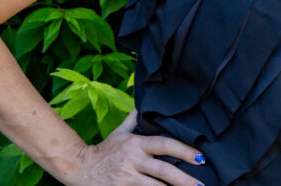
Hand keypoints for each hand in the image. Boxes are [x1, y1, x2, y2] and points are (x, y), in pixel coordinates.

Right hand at [63, 110, 207, 185]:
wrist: (80, 167)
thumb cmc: (104, 149)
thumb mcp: (119, 132)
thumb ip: (134, 119)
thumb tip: (144, 103)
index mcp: (137, 144)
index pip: (165, 144)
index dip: (184, 151)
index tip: (200, 157)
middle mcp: (134, 161)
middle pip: (164, 171)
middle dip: (184, 179)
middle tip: (200, 185)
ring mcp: (128, 178)